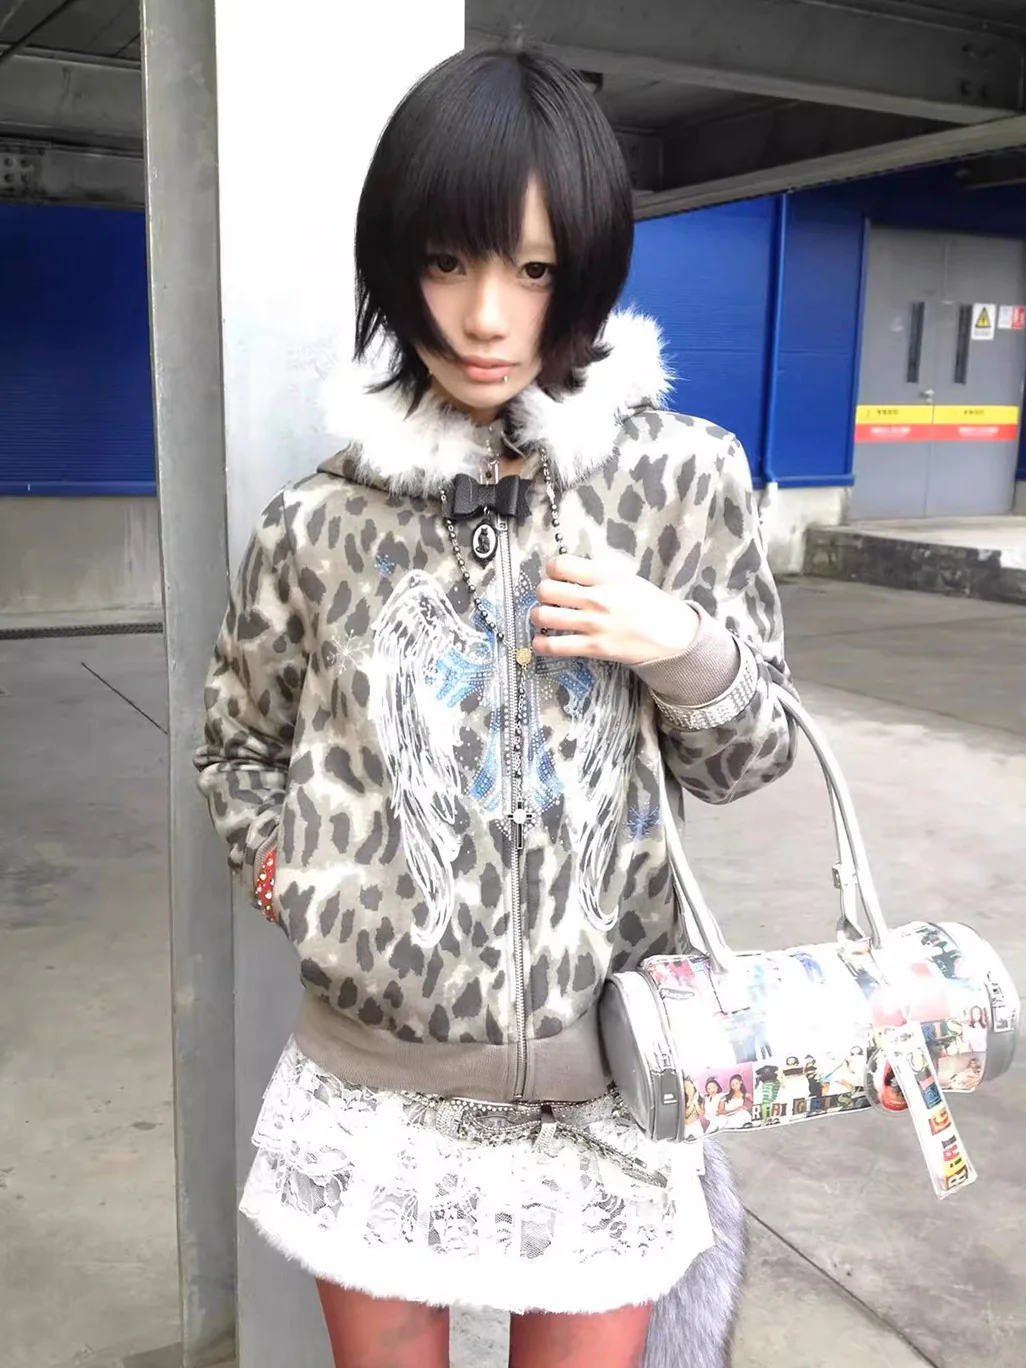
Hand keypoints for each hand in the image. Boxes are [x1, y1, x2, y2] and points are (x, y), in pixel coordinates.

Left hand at [530, 555, 699, 664]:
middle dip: (542, 593)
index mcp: (605, 576)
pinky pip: (554, 647)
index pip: (560, 565)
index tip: (556, 575)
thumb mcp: (625, 578)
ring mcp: (594, 625)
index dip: (552, 569)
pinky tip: (542, 640)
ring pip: (544, 617)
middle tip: (549, 598)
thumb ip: (596, 575)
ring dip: (538, 616)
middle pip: (546, 590)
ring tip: (544, 617)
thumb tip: (567, 573)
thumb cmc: (649, 604)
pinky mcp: (594, 648)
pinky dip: (541, 644)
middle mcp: (596, 599)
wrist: (671, 635)